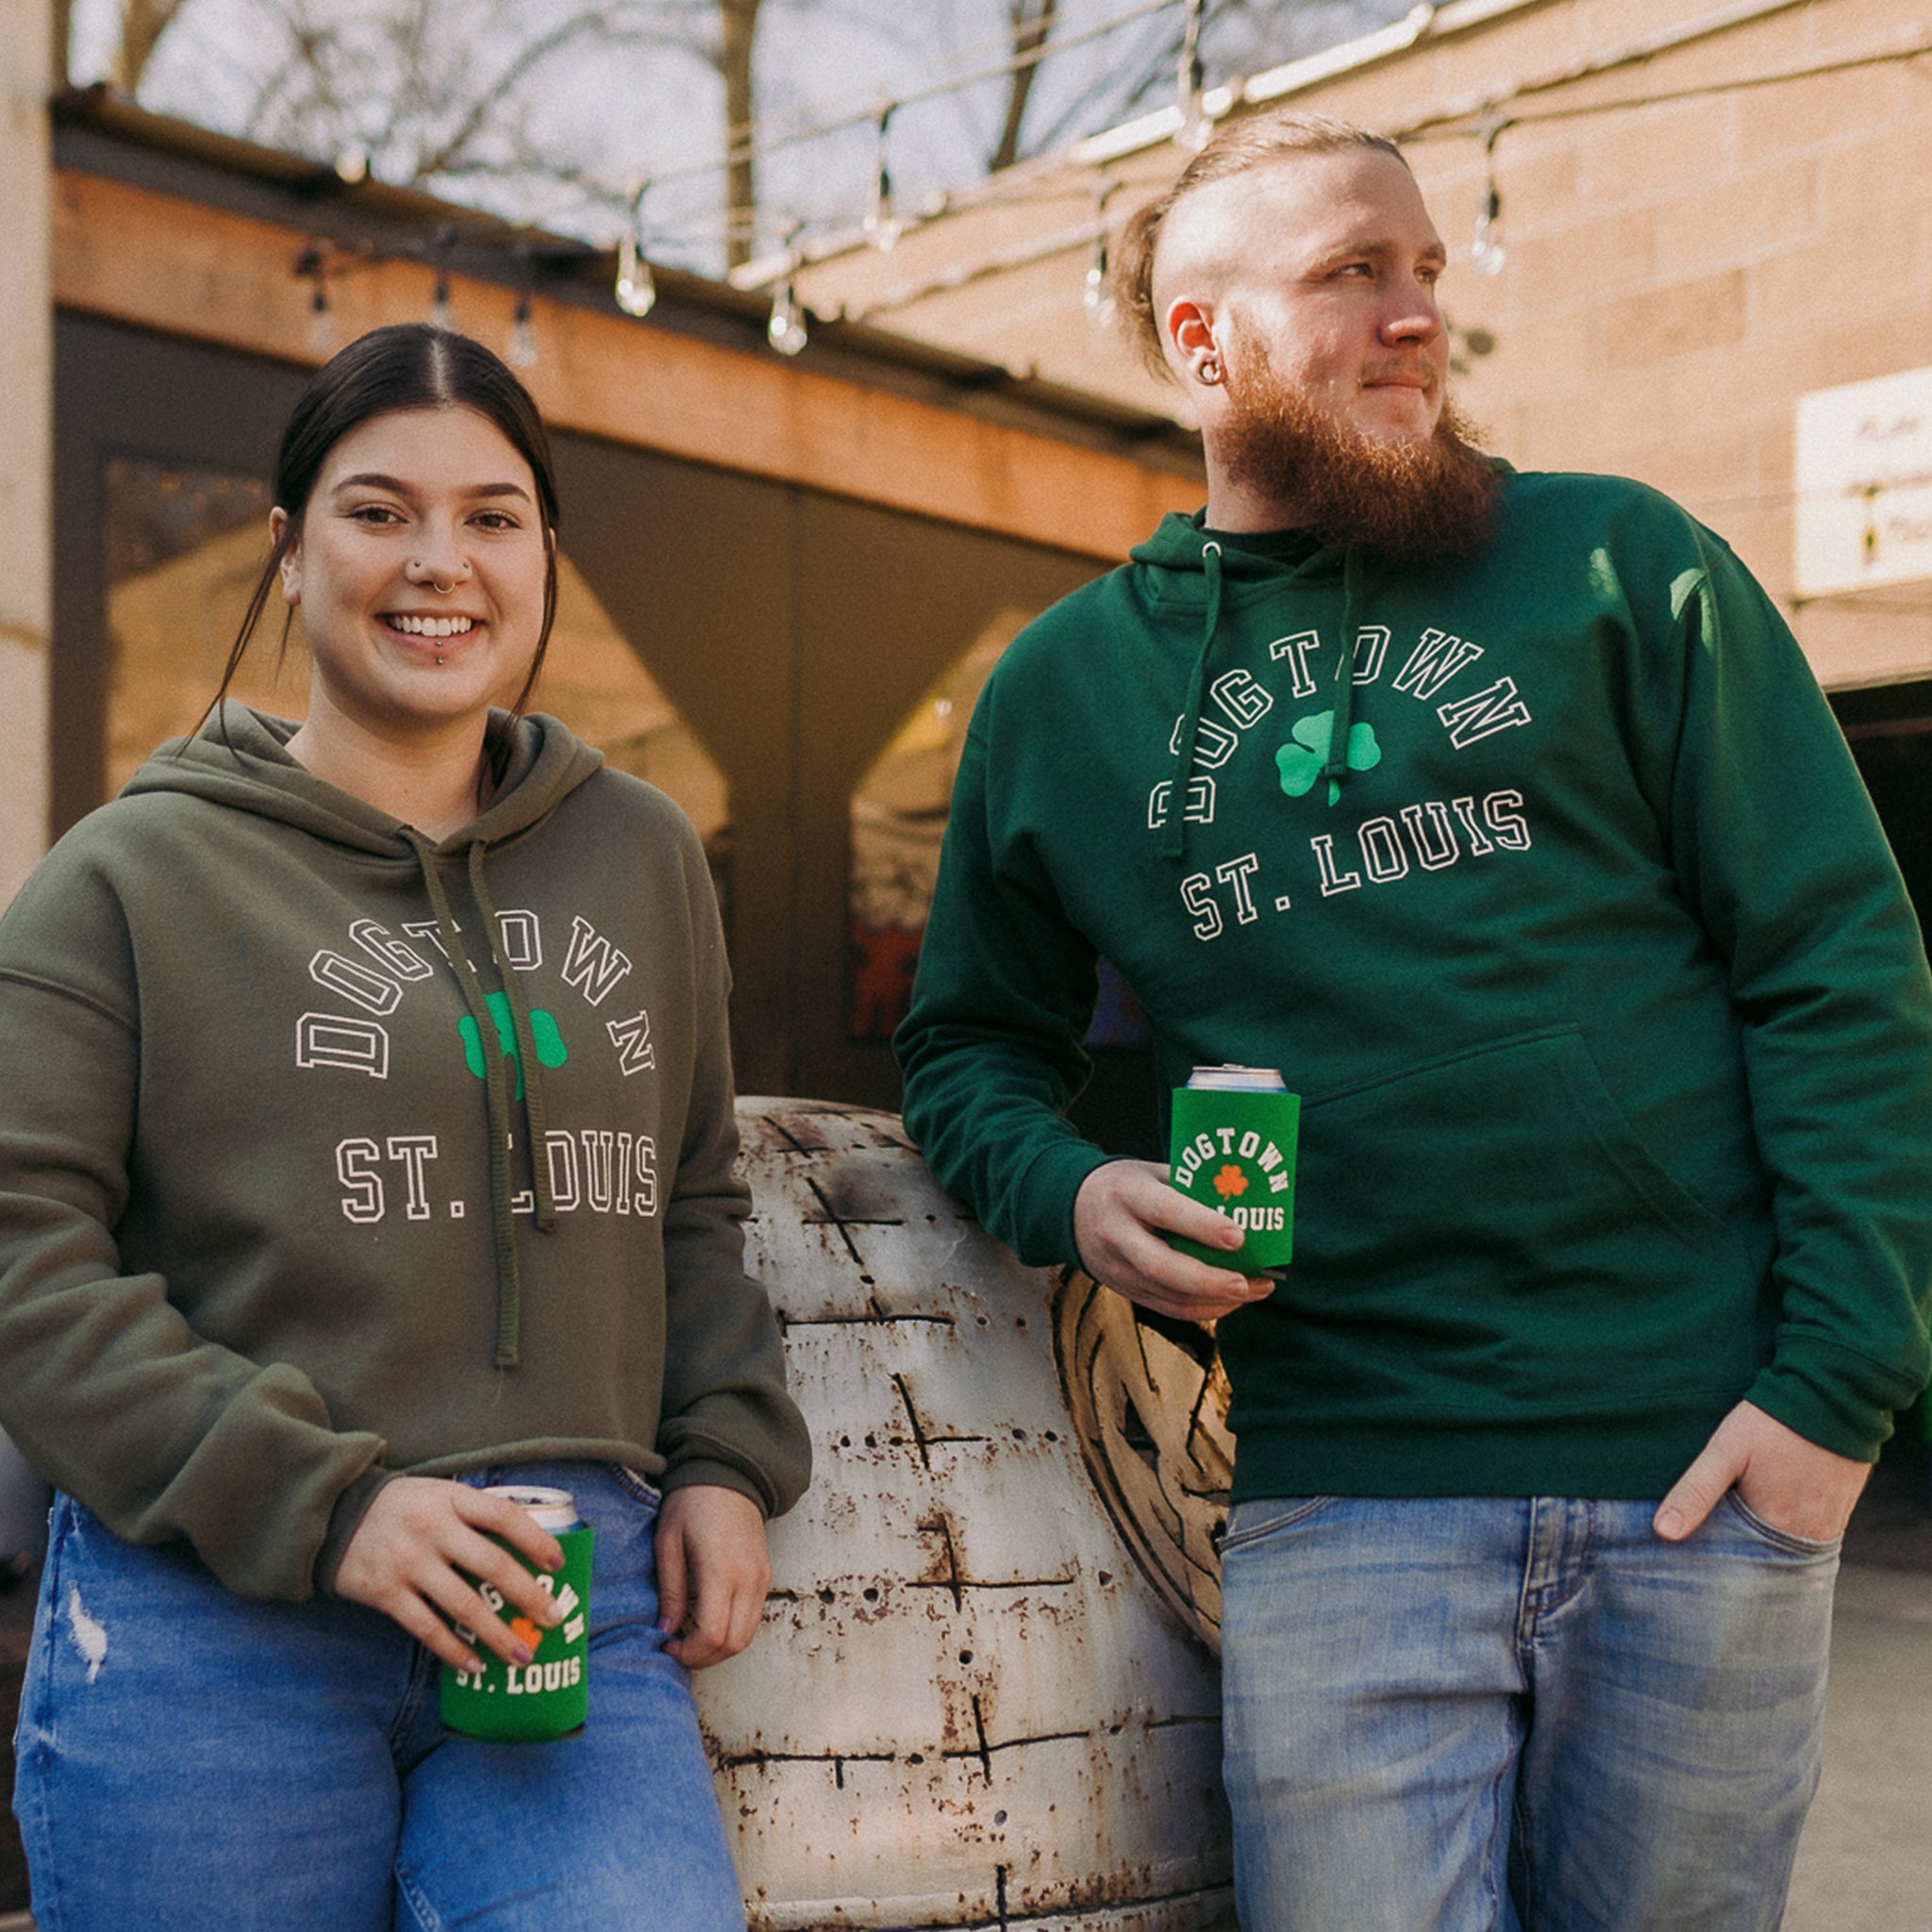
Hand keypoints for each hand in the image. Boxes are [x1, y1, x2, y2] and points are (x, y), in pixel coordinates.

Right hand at [333, 1476, 564, 1672]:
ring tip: (522, 1655)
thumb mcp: (438, 1493)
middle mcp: (432, 1529)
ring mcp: (408, 1562)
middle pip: (492, 1565)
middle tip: (553, 1619)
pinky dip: (453, 1650)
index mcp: (451, 1499)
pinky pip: (427, 1628)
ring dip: (496, 1635)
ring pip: (463, 1605)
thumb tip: (525, 1540)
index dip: (535, 1540)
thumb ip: (473, 1512)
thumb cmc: (401, 1506)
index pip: (504, 1516)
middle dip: (528, 1595)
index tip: (559, 1563)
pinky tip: (474, 1666)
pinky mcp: (384, 1593)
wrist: (332, 1514)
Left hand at [655, 1484, 770, 1668]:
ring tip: (692, 1639)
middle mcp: (748, 1579)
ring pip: (747, 1637)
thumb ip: (669, 1589)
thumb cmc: (692, 1503)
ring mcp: (761, 1579)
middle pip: (734, 1644)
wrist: (727, 1475)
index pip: (713, 1634)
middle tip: (678, 1649)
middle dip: (704, 1658)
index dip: (689, 1652)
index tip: (667, 1645)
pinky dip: (732, 1632)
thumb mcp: (668, 1542)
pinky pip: (752, 1619)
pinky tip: (708, 1623)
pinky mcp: (765, 1576)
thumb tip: (667, 1630)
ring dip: (719, 1649)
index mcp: (721, 1570)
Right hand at [1073, 1159, 1275, 1321]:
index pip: (1165, 1211)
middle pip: (1162, 1267)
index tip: (1239, 1236)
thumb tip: (1245, 1207)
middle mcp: (1117, 1234)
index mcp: (1127, 1194)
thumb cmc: (1125, 1186)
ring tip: (1255, 1290)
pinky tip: (1231, 1301)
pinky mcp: (1124, 1289)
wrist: (1070, 1208)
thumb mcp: (1151, 1173)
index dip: (1203, 1226)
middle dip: (1209, 1280)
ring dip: (1215, 1300)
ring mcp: (1117, 1268)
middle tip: (1247, 1283)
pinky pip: (1167, 1308)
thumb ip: (1190, 1188)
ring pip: (1168, 1296)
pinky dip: (1203, 1309)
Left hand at [1654, 1400, 1871, 1543]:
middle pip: (1767, 1561)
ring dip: (1765, 1547)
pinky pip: (1810, 1536)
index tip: (1695, 1562)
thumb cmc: (1773, 1421)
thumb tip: (1664, 1532)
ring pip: (1788, 1550)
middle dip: (1741, 1559)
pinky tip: (1767, 1519)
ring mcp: (1829, 1524)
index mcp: (1777, 1526)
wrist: (1832, 1392)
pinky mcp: (1841, 1510)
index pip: (1741, 1564)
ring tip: (1738, 1535)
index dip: (1718, 1562)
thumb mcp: (1725, 1451)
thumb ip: (1696, 1491)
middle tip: (1712, 1552)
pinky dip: (1787, 1534)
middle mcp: (1808, 1536)